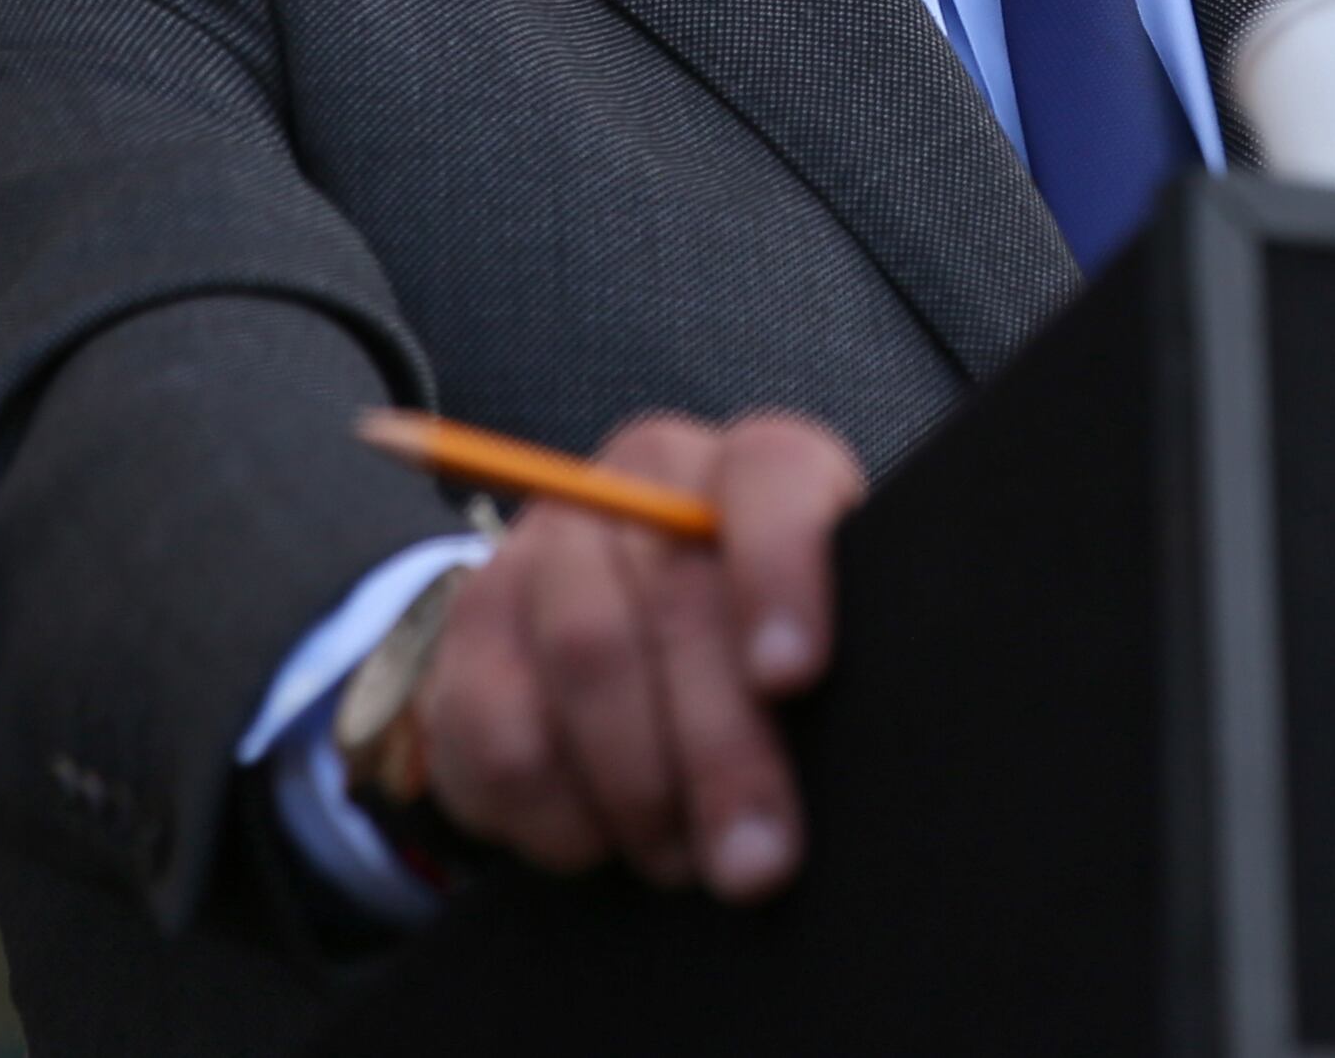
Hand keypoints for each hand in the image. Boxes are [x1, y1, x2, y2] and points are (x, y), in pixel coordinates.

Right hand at [415, 409, 863, 900]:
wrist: (614, 660)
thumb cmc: (750, 664)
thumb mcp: (806, 650)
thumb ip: (834, 663)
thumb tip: (860, 745)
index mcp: (748, 471)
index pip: (770, 474)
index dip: (780, 569)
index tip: (793, 676)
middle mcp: (643, 481)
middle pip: (673, 595)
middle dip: (720, 746)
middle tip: (756, 859)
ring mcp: (545, 543)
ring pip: (585, 655)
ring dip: (640, 786)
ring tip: (684, 861)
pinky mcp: (474, 622)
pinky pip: (502, 726)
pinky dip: (557, 809)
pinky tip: (598, 845)